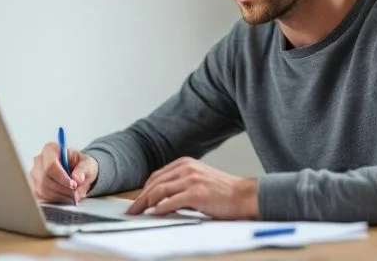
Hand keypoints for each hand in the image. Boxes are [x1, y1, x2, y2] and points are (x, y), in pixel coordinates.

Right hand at [29, 142, 98, 203]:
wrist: (78, 173)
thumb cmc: (81, 165)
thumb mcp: (88, 164)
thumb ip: (83, 170)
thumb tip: (77, 179)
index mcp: (50, 149)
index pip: (50, 166)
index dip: (62, 178)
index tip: (74, 185)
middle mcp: (39, 161)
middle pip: (45, 179)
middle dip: (62, 189)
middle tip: (76, 193)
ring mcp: (35, 175)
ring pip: (43, 190)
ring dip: (60, 196)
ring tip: (73, 195)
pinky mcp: (35, 187)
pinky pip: (42, 198)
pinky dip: (56, 200)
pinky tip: (65, 197)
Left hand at [126, 157, 258, 219]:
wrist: (245, 195)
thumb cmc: (224, 192)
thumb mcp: (199, 180)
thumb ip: (181, 185)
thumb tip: (160, 199)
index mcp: (186, 164)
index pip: (157, 176)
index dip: (144, 189)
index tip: (137, 201)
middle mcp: (187, 168)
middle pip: (155, 182)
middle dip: (140, 198)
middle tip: (131, 210)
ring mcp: (191, 180)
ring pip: (159, 190)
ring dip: (145, 203)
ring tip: (138, 213)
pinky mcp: (196, 193)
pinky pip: (171, 201)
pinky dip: (160, 208)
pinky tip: (154, 214)